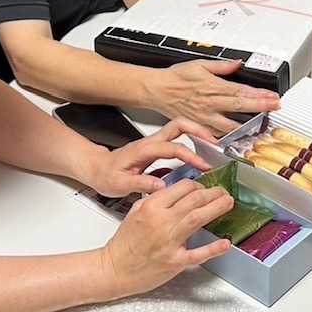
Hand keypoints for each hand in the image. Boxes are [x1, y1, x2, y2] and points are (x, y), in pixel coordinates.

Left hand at [83, 119, 215, 197]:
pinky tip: (198, 155)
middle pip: (180, 125)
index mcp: (144, 150)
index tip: (204, 166)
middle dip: (199, 131)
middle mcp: (151, 142)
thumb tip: (161, 185)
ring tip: (212, 147)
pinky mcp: (156, 148)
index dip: (191, 156)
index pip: (174, 148)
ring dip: (197, 134)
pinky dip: (190, 142)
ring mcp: (154, 143)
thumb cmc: (106, 175)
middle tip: (215, 143)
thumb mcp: (119, 184)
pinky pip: (177, 140)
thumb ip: (140, 183)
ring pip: (180, 129)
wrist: (96, 168)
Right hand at [99, 179, 234, 296]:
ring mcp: (168, 242)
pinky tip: (224, 243)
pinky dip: (212, 248)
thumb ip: (156, 200)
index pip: (182, 187)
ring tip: (228, 203)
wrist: (114, 269)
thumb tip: (176, 191)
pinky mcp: (174, 261)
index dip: (198, 185)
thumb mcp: (136, 212)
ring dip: (216, 208)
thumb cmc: (125, 243)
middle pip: (194, 200)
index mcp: (151, 207)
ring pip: (197, 218)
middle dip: (213, 193)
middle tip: (223, 192)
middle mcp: (161, 222)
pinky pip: (196, 254)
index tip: (205, 188)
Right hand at [149, 60, 279, 134]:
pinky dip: (231, 136)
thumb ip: (221, 66)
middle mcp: (209, 104)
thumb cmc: (176, 77)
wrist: (157, 90)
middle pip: (240, 108)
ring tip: (263, 125)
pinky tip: (242, 136)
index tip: (273, 97)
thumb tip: (237, 63)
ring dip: (249, 126)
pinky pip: (217, 134)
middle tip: (275, 107)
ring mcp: (204, 118)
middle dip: (260, 108)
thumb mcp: (199, 64)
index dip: (259, 95)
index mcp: (212, 87)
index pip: (241, 92)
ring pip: (230, 126)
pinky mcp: (198, 127)